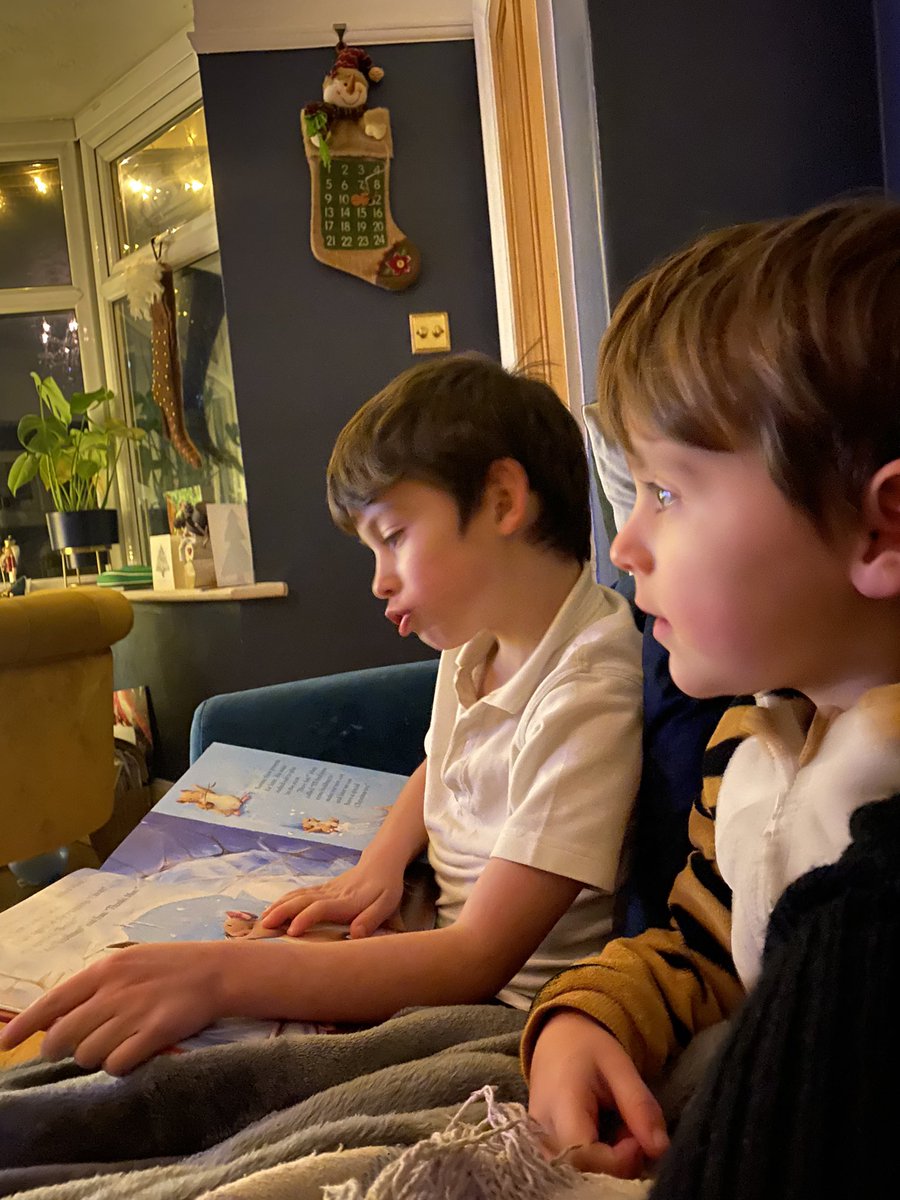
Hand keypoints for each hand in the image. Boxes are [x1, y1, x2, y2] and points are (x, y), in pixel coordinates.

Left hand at [0, 942, 227, 1074]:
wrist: (216, 971)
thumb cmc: (170, 966)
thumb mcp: (129, 962)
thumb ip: (96, 985)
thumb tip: (58, 1016)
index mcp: (105, 970)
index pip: (52, 1002)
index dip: (24, 1025)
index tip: (4, 1043)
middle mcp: (114, 991)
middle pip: (63, 1037)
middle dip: (60, 1049)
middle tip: (73, 1049)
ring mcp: (134, 1013)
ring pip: (88, 1055)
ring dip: (95, 1057)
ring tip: (114, 1045)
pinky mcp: (155, 1033)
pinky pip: (117, 1064)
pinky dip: (118, 1065)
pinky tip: (130, 1054)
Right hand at [261, 856, 404, 937]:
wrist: (381, 862)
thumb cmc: (386, 888)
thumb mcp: (386, 904)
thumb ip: (371, 919)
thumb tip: (355, 935)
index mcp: (347, 901)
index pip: (321, 908)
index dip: (306, 918)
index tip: (291, 931)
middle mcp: (331, 894)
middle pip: (302, 900)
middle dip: (282, 912)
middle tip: (264, 926)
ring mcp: (324, 889)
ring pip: (297, 896)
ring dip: (279, 906)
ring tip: (262, 920)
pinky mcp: (322, 888)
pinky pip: (299, 893)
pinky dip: (283, 901)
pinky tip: (272, 909)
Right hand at [528, 1010, 668, 1177]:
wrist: (557, 1040)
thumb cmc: (588, 1048)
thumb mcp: (620, 1065)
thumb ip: (640, 1106)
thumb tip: (661, 1150)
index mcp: (560, 1103)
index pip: (585, 1155)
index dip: (619, 1159)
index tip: (639, 1139)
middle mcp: (542, 1130)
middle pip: (582, 1171)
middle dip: (618, 1162)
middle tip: (631, 1131)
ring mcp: (539, 1143)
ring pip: (580, 1174)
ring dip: (609, 1162)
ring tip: (618, 1129)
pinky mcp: (544, 1150)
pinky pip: (574, 1169)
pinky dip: (599, 1160)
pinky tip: (606, 1137)